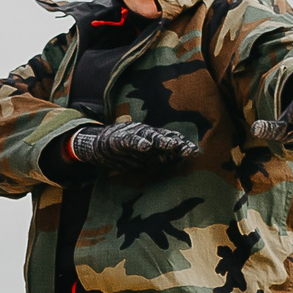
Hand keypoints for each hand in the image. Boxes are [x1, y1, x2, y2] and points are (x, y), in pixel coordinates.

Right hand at [69, 120, 196, 179]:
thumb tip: (175, 159)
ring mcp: (133, 134)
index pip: (172, 140)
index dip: (183, 146)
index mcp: (154, 138)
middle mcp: (146, 133)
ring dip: (161, 140)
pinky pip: (130, 141)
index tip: (196, 153)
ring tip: (172, 144)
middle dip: (178, 143)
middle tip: (189, 150)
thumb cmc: (123, 151)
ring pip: (150, 136)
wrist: (96, 143)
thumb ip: (158, 157)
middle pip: (165, 137)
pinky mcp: (119, 139)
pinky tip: (145, 146)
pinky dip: (138, 143)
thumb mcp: (144, 157)